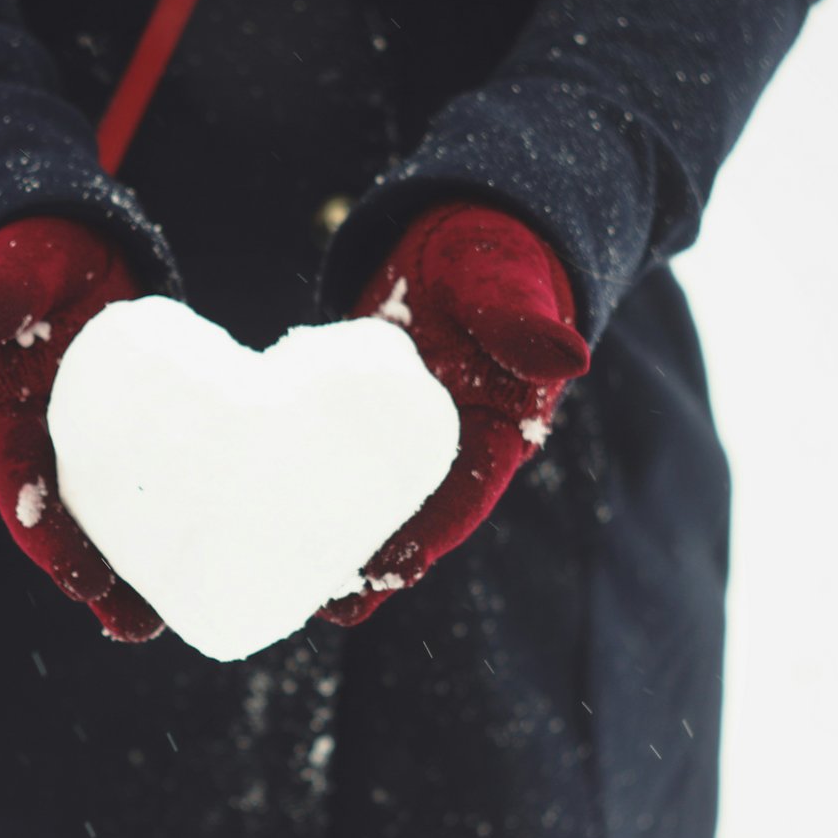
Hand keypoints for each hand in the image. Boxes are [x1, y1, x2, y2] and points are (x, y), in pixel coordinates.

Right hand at [0, 217, 163, 640]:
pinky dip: (178, 520)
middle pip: (69, 522)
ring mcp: (92, 441)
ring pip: (113, 517)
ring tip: (170, 621)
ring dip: (138, 571)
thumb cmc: (31, 254)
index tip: (75, 576)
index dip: (44, 534)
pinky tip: (217, 554)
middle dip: (98, 580)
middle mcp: (45, 442)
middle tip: (136, 629)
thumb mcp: (14, 268)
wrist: (66, 243)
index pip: (20, 483)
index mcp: (3, 415)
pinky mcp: (136, 430)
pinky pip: (154, 483)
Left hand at [318, 203, 590, 625]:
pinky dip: (313, 490)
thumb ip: (525, 319)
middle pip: (415, 517)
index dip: (428, 540)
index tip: (390, 577)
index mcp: (500, 427)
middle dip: (375, 565)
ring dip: (339, 540)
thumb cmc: (495, 254)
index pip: (465, 495)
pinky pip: (342, 462)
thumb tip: (568, 357)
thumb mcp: (508, 281)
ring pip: (375, 498)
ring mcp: (407, 433)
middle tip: (327, 607)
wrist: (464, 230)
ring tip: (291, 586)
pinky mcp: (367, 415)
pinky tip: (270, 514)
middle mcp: (456, 445)